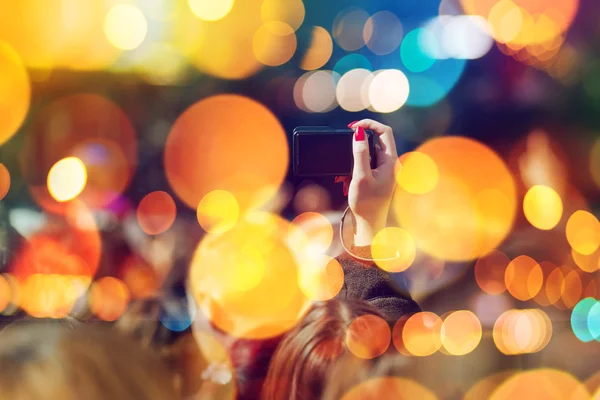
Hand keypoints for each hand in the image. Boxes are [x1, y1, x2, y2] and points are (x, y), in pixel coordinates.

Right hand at [341, 120, 397, 245]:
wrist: (368, 225)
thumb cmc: (366, 204)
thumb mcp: (360, 176)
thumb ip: (360, 153)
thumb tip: (359, 132)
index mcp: (391, 162)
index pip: (384, 131)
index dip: (369, 124)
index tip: (352, 127)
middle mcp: (390, 164)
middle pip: (375, 140)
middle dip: (357, 145)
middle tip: (344, 150)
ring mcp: (384, 170)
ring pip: (367, 153)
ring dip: (353, 159)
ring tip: (344, 175)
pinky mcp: (376, 177)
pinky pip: (364, 164)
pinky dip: (353, 168)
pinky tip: (344, 180)